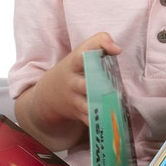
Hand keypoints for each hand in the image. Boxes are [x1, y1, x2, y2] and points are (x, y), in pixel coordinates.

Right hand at [17, 32, 120, 148]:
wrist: (49, 96)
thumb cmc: (74, 70)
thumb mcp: (80, 53)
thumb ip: (99, 42)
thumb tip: (117, 49)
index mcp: (74, 63)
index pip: (83, 54)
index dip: (99, 48)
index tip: (115, 50)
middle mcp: (72, 82)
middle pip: (84, 85)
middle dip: (98, 87)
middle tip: (113, 88)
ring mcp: (74, 100)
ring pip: (88, 106)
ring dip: (101, 108)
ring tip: (116, 107)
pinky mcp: (78, 114)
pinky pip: (91, 120)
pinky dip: (101, 122)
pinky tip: (114, 122)